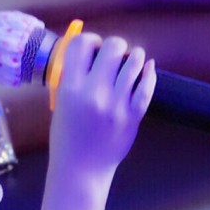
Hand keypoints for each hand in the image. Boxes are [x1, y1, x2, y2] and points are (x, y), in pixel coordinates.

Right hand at [48, 33, 156, 190]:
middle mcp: (93, 92)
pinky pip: (146, 87)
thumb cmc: (66, 136)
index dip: (89, 40)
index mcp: (70, 88)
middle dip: (114, 46)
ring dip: (134, 56)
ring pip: (134, 62)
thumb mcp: (60, 103)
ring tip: (131, 59)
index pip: (81, 45)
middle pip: (112, 47)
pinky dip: (148, 73)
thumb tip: (90, 54)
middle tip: (113, 54)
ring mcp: (116, 104)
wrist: (81, 170)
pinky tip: (147, 68)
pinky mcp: (133, 116)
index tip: (93, 47)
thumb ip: (73, 78)